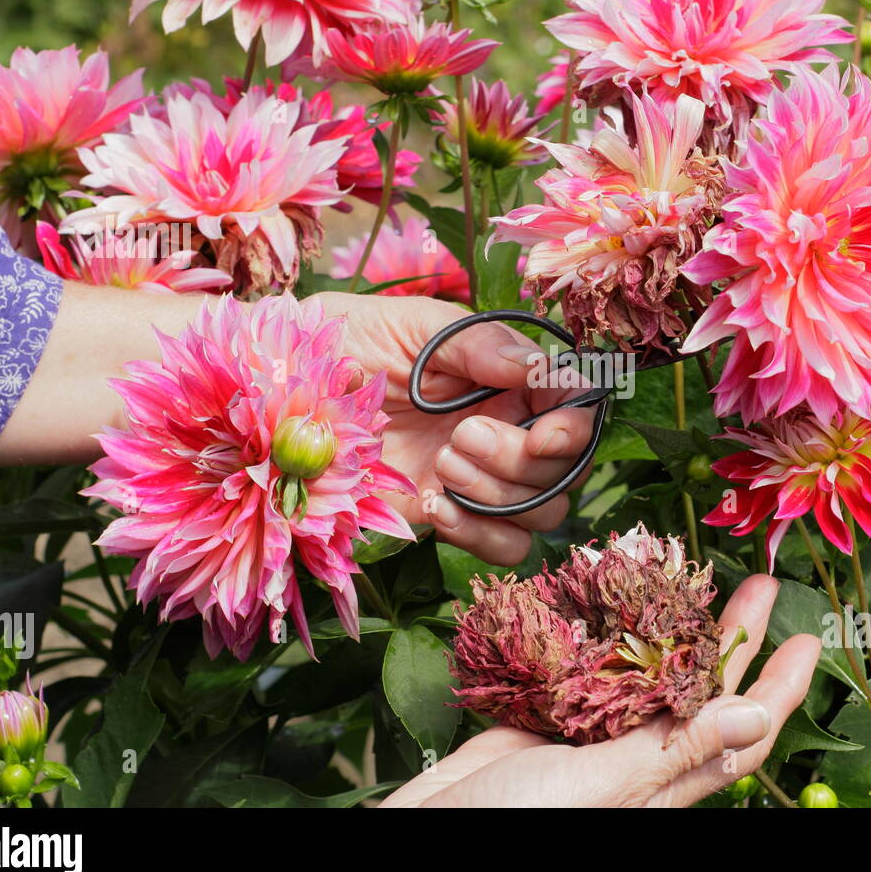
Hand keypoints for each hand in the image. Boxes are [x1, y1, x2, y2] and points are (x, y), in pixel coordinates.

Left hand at [318, 292, 596, 565]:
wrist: (293, 386)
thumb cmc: (356, 337)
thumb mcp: (418, 327)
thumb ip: (480, 345)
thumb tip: (535, 366)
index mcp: (513, 377)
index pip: (577, 406)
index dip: (575, 427)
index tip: (546, 435)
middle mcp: (511, 427)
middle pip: (566, 468)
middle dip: (520, 459)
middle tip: (461, 436)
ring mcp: (484, 476)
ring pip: (542, 510)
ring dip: (499, 496)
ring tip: (442, 465)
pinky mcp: (453, 513)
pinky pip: (504, 545)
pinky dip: (480, 534)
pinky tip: (437, 506)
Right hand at [379, 574, 820, 807]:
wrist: (424, 836)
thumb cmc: (514, 824)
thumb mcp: (603, 787)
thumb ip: (674, 750)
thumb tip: (758, 716)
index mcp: (662, 781)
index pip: (742, 732)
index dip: (780, 688)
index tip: (810, 641)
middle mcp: (635, 757)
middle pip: (702, 690)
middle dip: (735, 636)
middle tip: (761, 585)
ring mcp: (589, 736)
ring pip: (646, 674)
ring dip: (673, 628)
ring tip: (692, 580)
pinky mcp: (544, 718)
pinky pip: (586, 671)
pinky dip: (602, 636)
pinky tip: (609, 603)